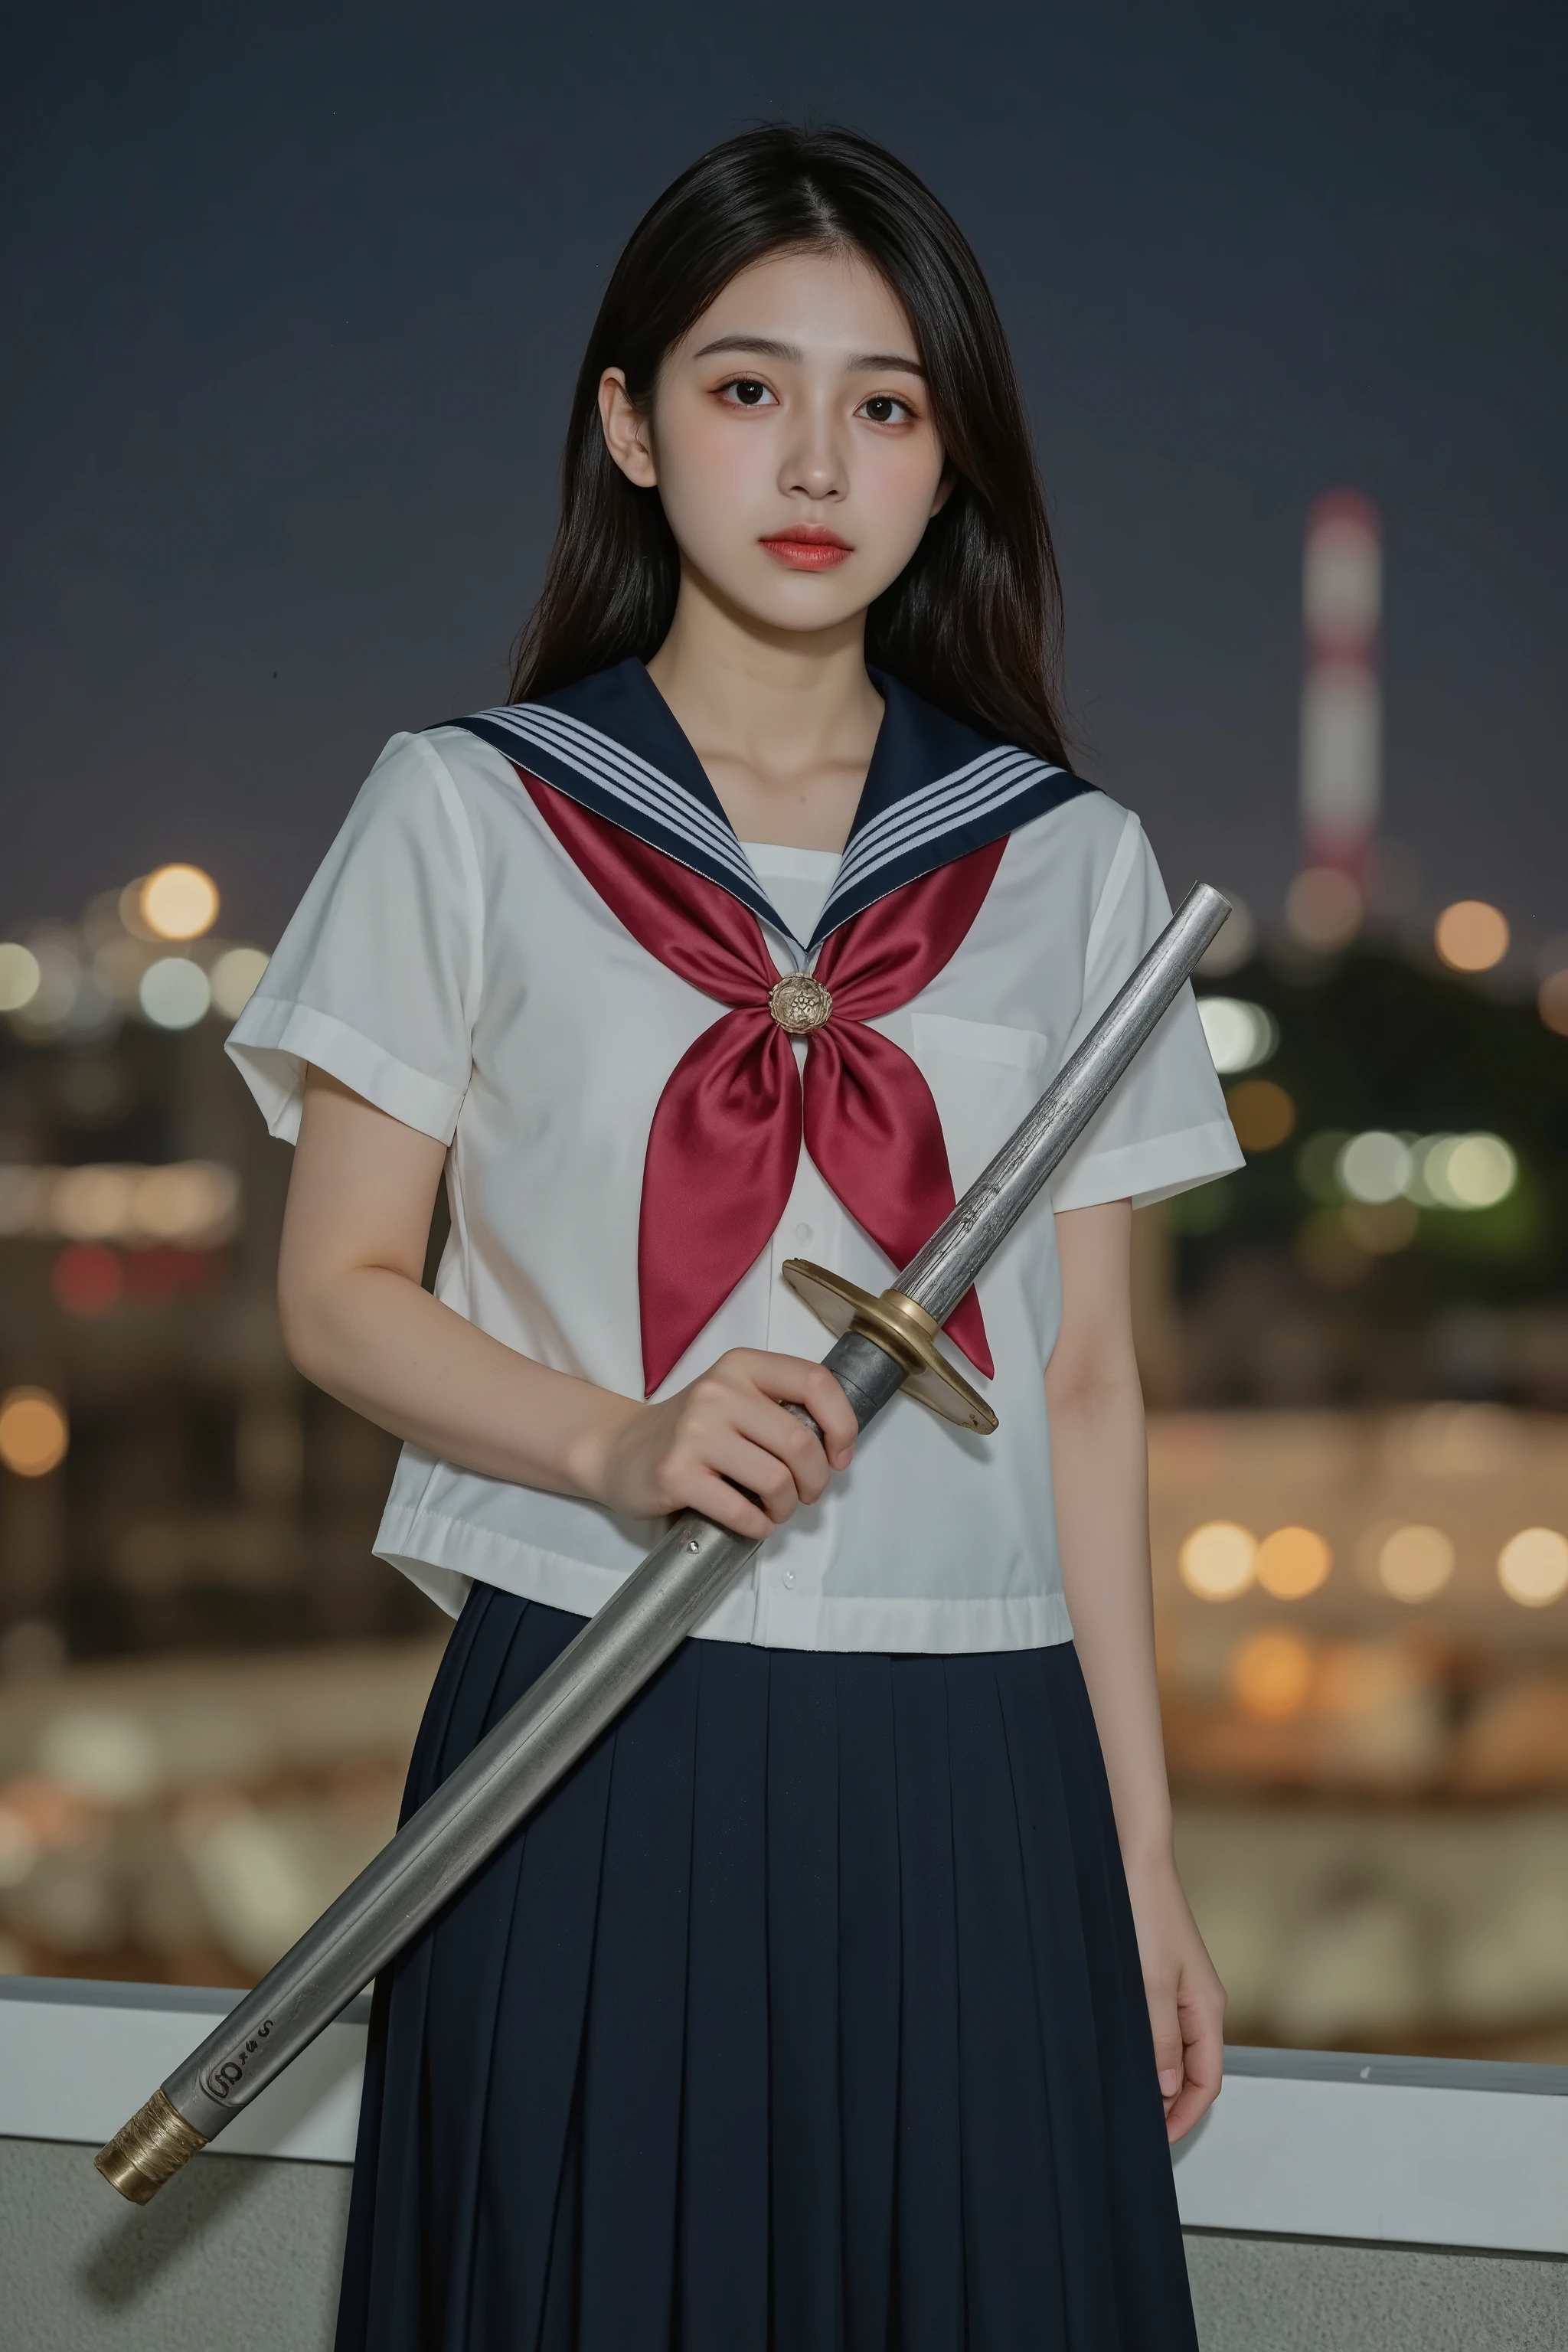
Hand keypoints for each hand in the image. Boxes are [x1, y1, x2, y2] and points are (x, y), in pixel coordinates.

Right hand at [572, 1349, 858, 1539]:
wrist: (620, 1449)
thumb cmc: (691, 1431)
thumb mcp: (736, 1398)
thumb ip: (781, 1408)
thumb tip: (835, 1447)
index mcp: (741, 1366)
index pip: (815, 1381)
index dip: (842, 1423)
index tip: (840, 1455)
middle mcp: (718, 1392)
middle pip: (799, 1441)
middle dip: (815, 1479)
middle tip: (806, 1493)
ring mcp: (694, 1432)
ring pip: (776, 1479)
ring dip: (786, 1506)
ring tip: (775, 1509)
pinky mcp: (676, 1473)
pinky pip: (741, 1510)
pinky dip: (758, 1526)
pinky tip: (753, 1522)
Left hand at [1123, 1851, 1225, 2142]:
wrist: (1133, 1859)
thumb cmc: (1145, 1911)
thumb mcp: (1149, 1983)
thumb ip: (1159, 2039)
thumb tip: (1165, 2088)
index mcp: (1207, 2009)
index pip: (1207, 2081)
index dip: (1185, 2115)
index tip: (1159, 2140)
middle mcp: (1199, 2003)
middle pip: (1194, 2071)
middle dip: (1172, 2104)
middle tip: (1139, 2129)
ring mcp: (1180, 1989)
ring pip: (1176, 2050)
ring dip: (1158, 2078)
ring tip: (1129, 2101)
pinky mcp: (1160, 1976)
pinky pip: (1161, 2026)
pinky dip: (1148, 2049)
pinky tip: (1125, 2055)